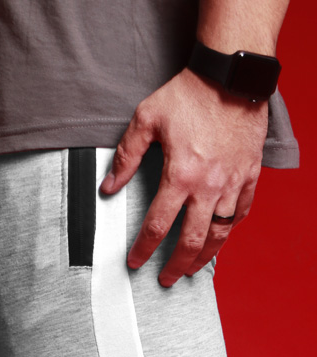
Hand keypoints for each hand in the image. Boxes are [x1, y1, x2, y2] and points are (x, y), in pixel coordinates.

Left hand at [99, 68, 267, 286]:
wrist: (229, 77)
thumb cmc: (187, 96)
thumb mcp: (146, 120)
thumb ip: (126, 156)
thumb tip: (108, 186)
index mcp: (179, 175)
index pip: (156, 224)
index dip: (143, 248)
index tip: (135, 262)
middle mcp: (207, 186)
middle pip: (191, 239)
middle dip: (176, 265)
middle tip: (166, 279)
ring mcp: (232, 182)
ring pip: (220, 233)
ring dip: (205, 256)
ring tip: (193, 270)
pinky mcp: (249, 174)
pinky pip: (241, 211)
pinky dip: (230, 228)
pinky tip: (220, 236)